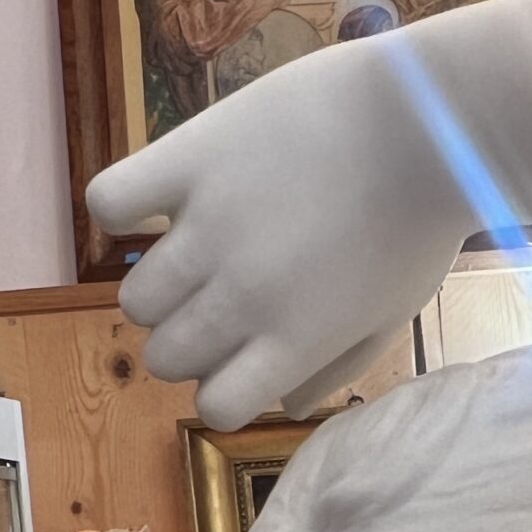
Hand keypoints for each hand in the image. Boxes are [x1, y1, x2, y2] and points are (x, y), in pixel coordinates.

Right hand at [90, 34, 471, 426]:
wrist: (423, 123)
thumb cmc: (421, 222)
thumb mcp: (392, 314)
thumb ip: (336, 364)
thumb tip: (285, 403)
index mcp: (293, 344)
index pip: (215, 407)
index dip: (222, 389)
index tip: (239, 359)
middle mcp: (241, 298)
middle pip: (164, 357)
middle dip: (187, 343)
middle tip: (218, 302)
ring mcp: (208, 230)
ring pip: (134, 300)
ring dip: (158, 289)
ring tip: (192, 253)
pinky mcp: (186, 162)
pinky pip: (108, 202)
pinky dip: (120, 207)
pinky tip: (158, 200)